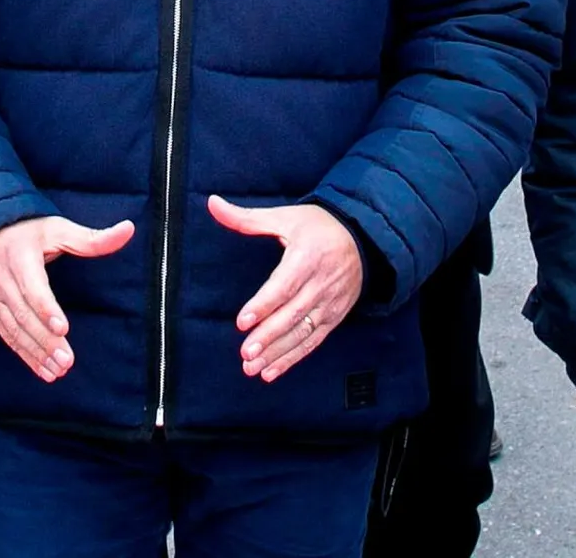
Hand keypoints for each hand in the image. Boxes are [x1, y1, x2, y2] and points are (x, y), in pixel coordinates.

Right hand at [0, 216, 134, 380]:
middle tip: (67, 361)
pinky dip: (25, 355)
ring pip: (15, 330)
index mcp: (19, 257)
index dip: (46, 309)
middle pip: (24, 315)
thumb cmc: (27, 231)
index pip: (32, 287)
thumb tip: (128, 229)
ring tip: (59, 370)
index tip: (62, 328)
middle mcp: (2, 280)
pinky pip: (7, 336)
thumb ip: (91, 237)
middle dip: (46, 341)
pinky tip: (43, 369)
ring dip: (36, 353)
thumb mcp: (58, 227)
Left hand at [209, 196, 362, 382]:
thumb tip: (213, 204)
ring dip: (278, 352)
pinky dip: (293, 358)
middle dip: (269, 336)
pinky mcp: (334, 317)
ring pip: (303, 332)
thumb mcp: (284, 217)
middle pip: (293, 314)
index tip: (242, 321)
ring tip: (253, 367)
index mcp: (307, 256)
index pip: (284, 285)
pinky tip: (272, 371)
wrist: (363, 237)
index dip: (263, 305)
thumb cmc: (318, 227)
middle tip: (246, 353)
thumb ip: (246, 218)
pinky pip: (313, 341)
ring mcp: (330, 303)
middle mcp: (321, 283)